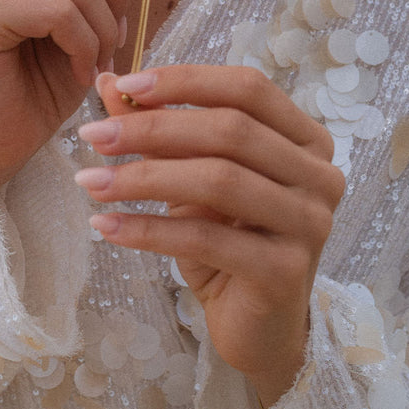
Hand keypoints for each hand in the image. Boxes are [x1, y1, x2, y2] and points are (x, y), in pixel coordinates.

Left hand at [75, 64, 344, 408]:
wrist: (256, 328)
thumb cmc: (226, 244)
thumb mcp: (192, 179)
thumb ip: (162, 130)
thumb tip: (107, 84)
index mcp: (305, 140)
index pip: (247, 88)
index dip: (185, 80)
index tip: (123, 87)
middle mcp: (320, 176)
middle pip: (230, 130)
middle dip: (152, 128)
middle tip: (94, 134)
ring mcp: (310, 223)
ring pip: (218, 180)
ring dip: (143, 177)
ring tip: (89, 180)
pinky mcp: (285, 270)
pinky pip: (206, 237)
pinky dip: (149, 229)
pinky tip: (106, 226)